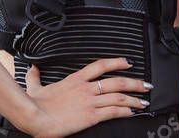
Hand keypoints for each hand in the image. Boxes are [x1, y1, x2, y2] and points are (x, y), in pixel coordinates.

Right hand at [16, 58, 150, 137]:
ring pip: (118, 96)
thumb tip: (33, 68)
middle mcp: (86, 88)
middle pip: (116, 81)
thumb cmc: (35, 104)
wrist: (35, 116)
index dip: (116, 62)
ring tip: (144, 102)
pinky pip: (113, 112)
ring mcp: (90, 101)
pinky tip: (132, 112)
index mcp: (75, 79)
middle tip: (146, 85)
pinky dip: (125, 111)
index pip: (101, 65)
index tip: (128, 62)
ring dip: (134, 99)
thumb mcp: (35, 86)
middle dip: (134, 83)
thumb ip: (35, 76)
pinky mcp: (91, 116)